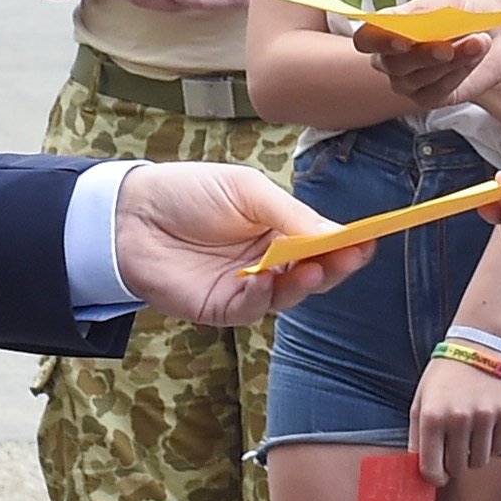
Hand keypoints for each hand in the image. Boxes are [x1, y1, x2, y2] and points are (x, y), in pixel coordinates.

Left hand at [114, 158, 368, 324]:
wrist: (130, 214)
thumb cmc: (188, 193)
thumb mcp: (247, 191)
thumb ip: (290, 215)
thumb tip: (338, 233)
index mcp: (279, 229)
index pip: (323, 241)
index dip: (347, 243)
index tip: (370, 239)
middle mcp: (268, 262)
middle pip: (314, 272)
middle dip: (336, 266)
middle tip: (353, 257)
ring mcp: (246, 288)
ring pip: (289, 295)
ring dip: (305, 283)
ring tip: (315, 269)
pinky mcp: (221, 308)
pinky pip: (252, 309)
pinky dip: (264, 296)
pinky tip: (266, 279)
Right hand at [358, 0, 500, 109]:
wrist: (498, 32)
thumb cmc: (463, 13)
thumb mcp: (446, 2)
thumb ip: (423, 10)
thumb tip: (401, 22)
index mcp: (387, 31)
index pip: (365, 39)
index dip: (379, 41)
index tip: (403, 40)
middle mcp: (392, 60)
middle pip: (392, 64)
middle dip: (423, 55)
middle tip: (449, 46)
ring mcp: (409, 82)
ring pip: (416, 79)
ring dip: (449, 61)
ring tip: (477, 42)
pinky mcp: (430, 98)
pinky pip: (436, 92)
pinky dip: (457, 74)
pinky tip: (473, 58)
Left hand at [410, 355, 500, 483]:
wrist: (476, 347)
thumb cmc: (443, 378)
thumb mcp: (419, 403)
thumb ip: (417, 438)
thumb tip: (421, 471)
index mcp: (432, 417)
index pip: (432, 468)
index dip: (434, 478)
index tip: (437, 475)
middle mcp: (458, 419)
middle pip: (457, 469)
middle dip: (453, 465)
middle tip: (453, 451)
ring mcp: (484, 417)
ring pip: (479, 462)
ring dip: (472, 457)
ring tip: (468, 439)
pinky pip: (498, 449)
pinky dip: (490, 446)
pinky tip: (484, 431)